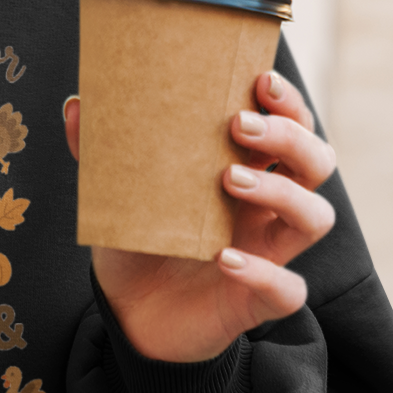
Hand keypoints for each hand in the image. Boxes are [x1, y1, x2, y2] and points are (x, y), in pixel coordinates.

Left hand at [63, 70, 336, 362]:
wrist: (130, 313)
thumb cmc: (137, 241)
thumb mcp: (117, 193)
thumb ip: (100, 150)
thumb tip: (75, 105)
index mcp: (247, 170)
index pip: (293, 126)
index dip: (289, 102)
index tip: (261, 80)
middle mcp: (267, 208)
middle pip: (317, 161)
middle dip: (290, 136)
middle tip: (240, 125)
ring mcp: (269, 252)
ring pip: (317, 217)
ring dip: (283, 192)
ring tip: (230, 180)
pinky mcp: (258, 300)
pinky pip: (287, 288)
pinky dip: (263, 272)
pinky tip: (224, 258)